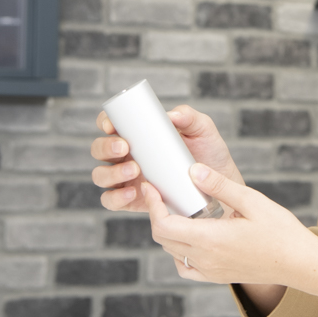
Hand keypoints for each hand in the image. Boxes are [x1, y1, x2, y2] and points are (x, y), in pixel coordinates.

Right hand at [91, 106, 242, 212]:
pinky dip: (115, 197)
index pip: (111, 124)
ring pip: (100, 175)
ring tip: (136, 170)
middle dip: (106, 147)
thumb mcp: (202, 130)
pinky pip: (110, 201)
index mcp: (137, 134)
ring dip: (111, 172)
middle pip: (99, 149)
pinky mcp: (131, 200)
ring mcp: (126, 179)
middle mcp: (126, 155)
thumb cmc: (208, 153)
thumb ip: (189, 116)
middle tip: (126, 147)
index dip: (105, 121)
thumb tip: (171, 115)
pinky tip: (132, 192)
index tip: (113, 125)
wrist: (218, 186)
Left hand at [150, 164, 317, 287]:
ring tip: (177, 210)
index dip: (152, 204)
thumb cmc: (281, 231)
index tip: (150, 187)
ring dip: (168, 231)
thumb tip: (193, 170)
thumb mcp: (252, 201)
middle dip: (157, 214)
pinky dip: (178, 252)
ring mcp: (210, 271)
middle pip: (163, 238)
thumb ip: (220, 186)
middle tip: (163, 193)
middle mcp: (205, 259)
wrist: (299, 263)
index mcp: (210, 239)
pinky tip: (191, 237)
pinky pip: (185, 267)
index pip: (164, 225)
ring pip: (172, 252)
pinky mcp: (217, 277)